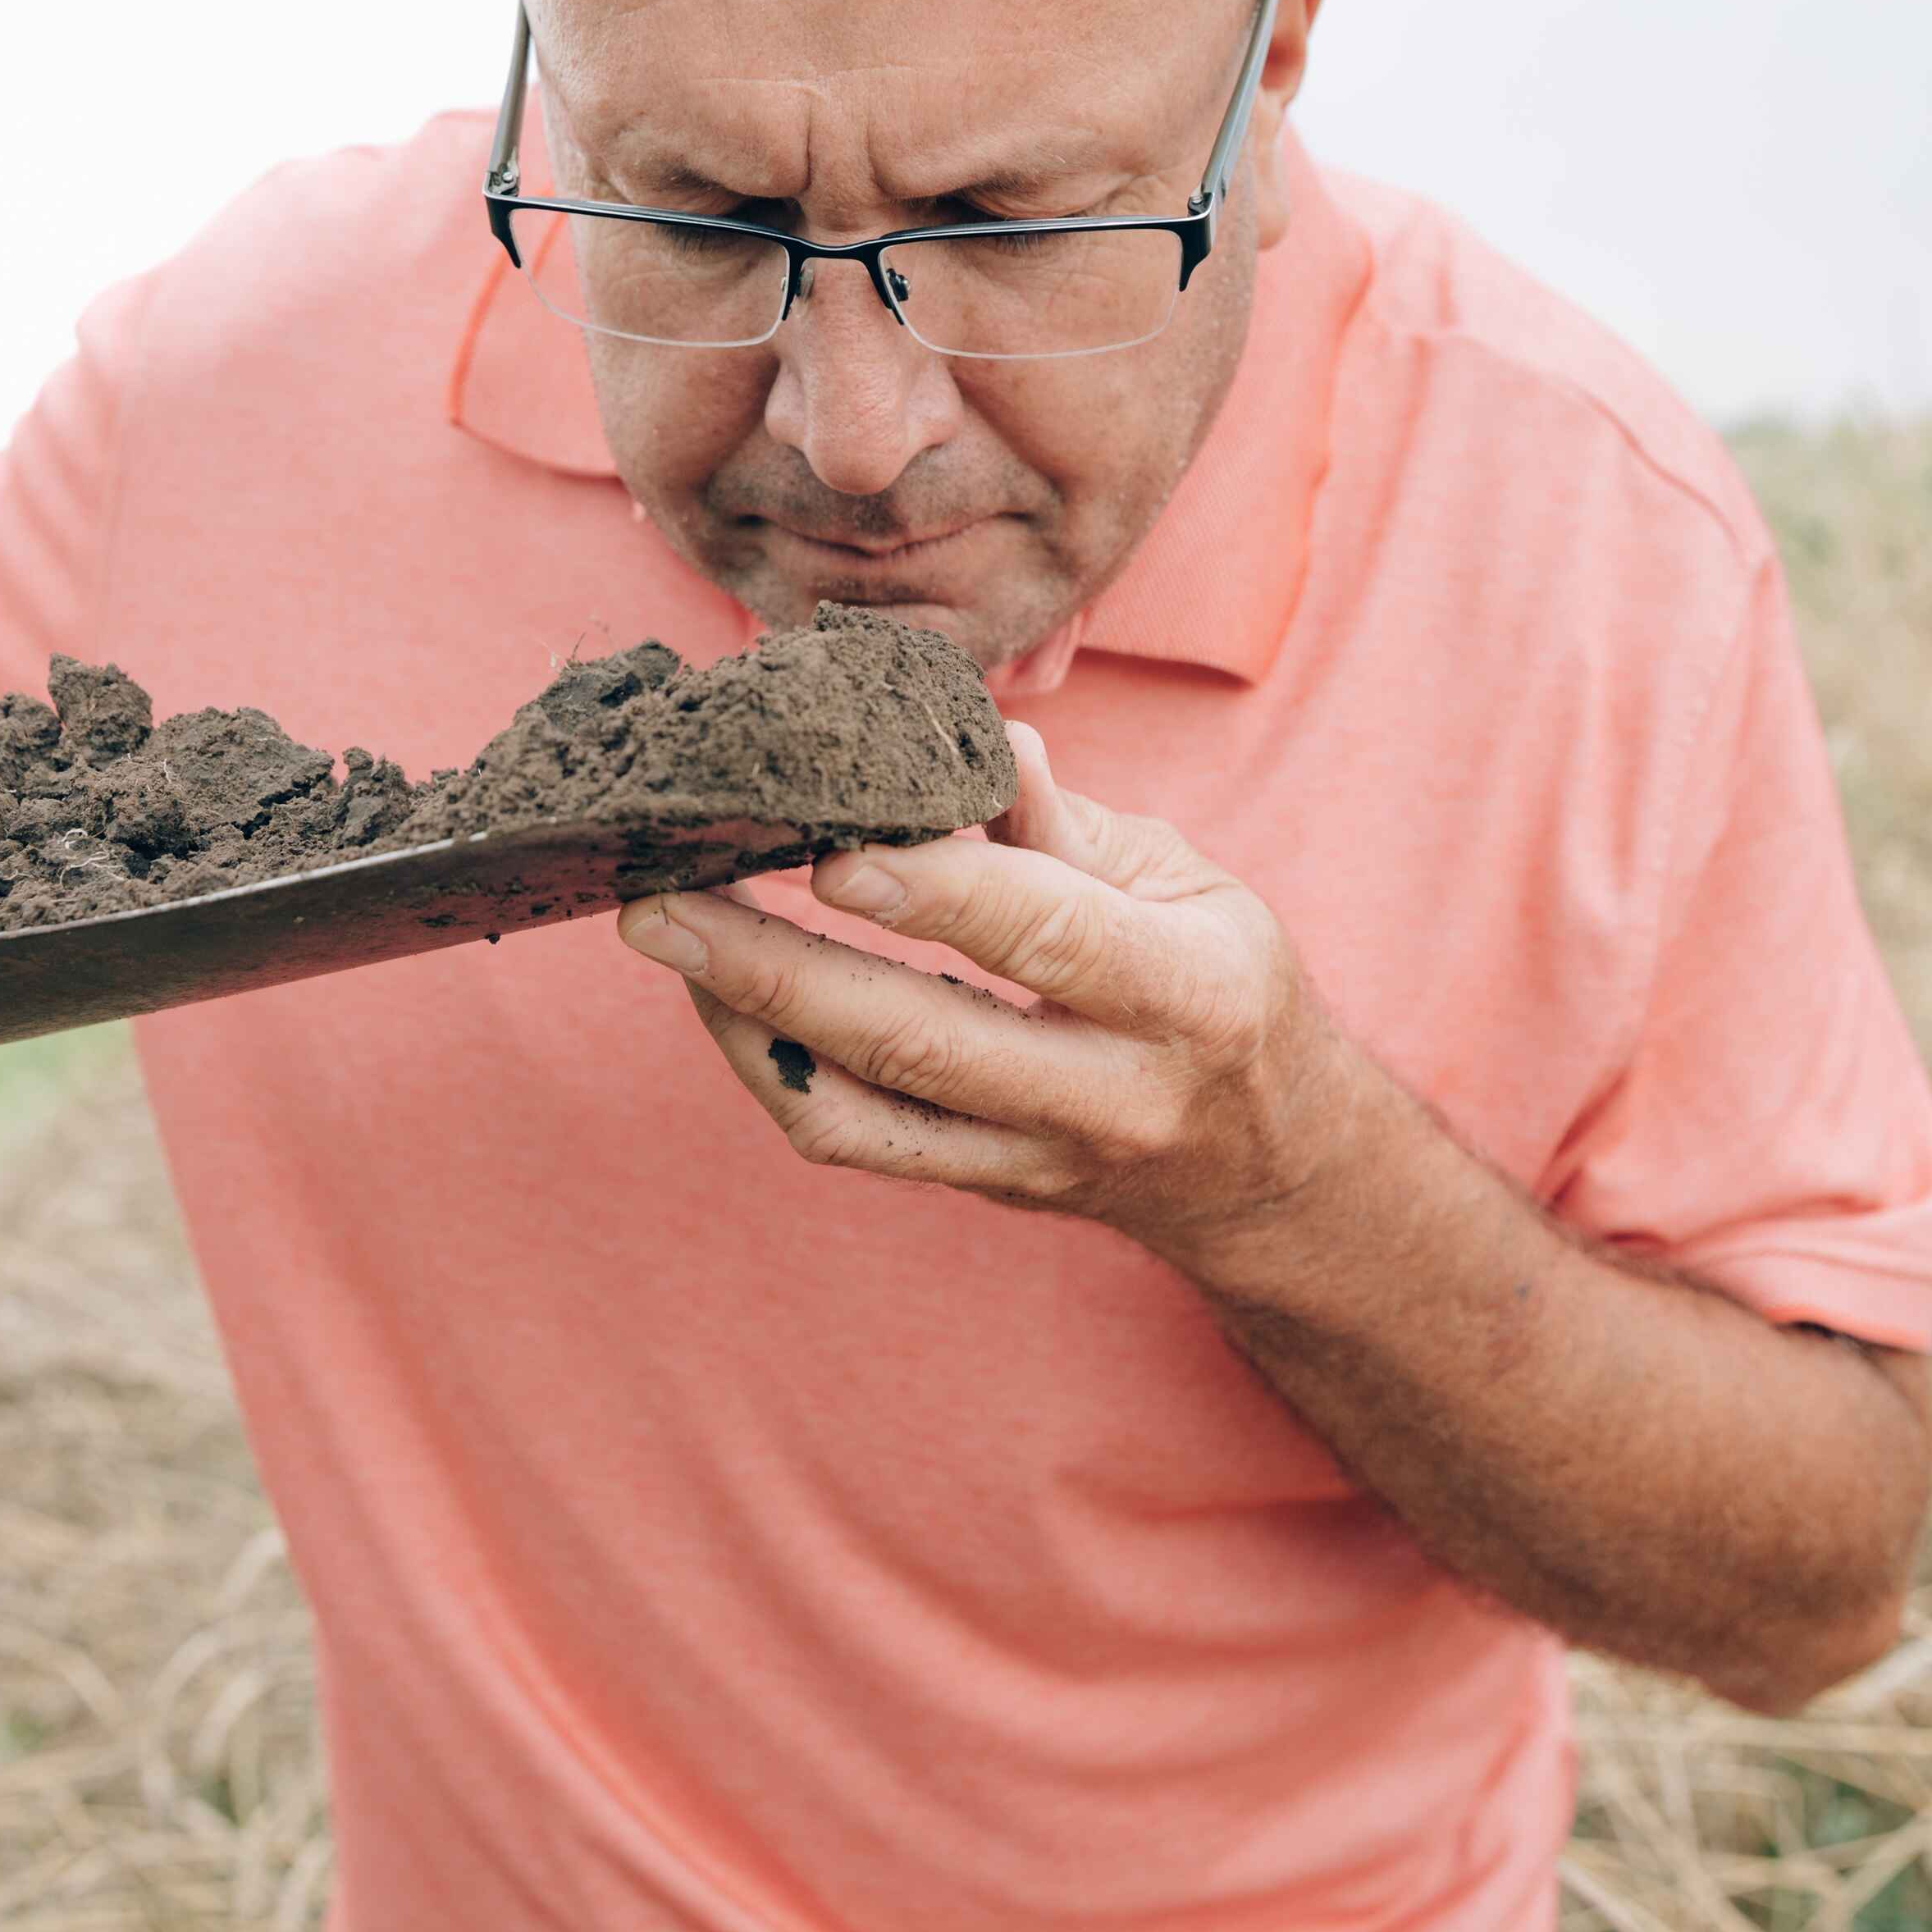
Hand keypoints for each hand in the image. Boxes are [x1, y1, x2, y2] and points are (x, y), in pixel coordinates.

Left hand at [613, 721, 1342, 1270]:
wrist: (1267, 1171)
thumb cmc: (1223, 989)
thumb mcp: (1190, 883)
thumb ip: (1071, 827)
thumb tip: (985, 744)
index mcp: (1185, 993)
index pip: (1047, 935)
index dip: (936, 892)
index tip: (831, 847)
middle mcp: (1108, 1092)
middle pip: (918, 1038)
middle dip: (776, 965)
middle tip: (664, 900)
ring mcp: (1035, 1157)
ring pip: (863, 1108)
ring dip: (745, 1018)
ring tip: (668, 933)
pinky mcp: (981, 1187)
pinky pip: (854, 1140)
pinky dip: (772, 1068)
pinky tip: (723, 993)